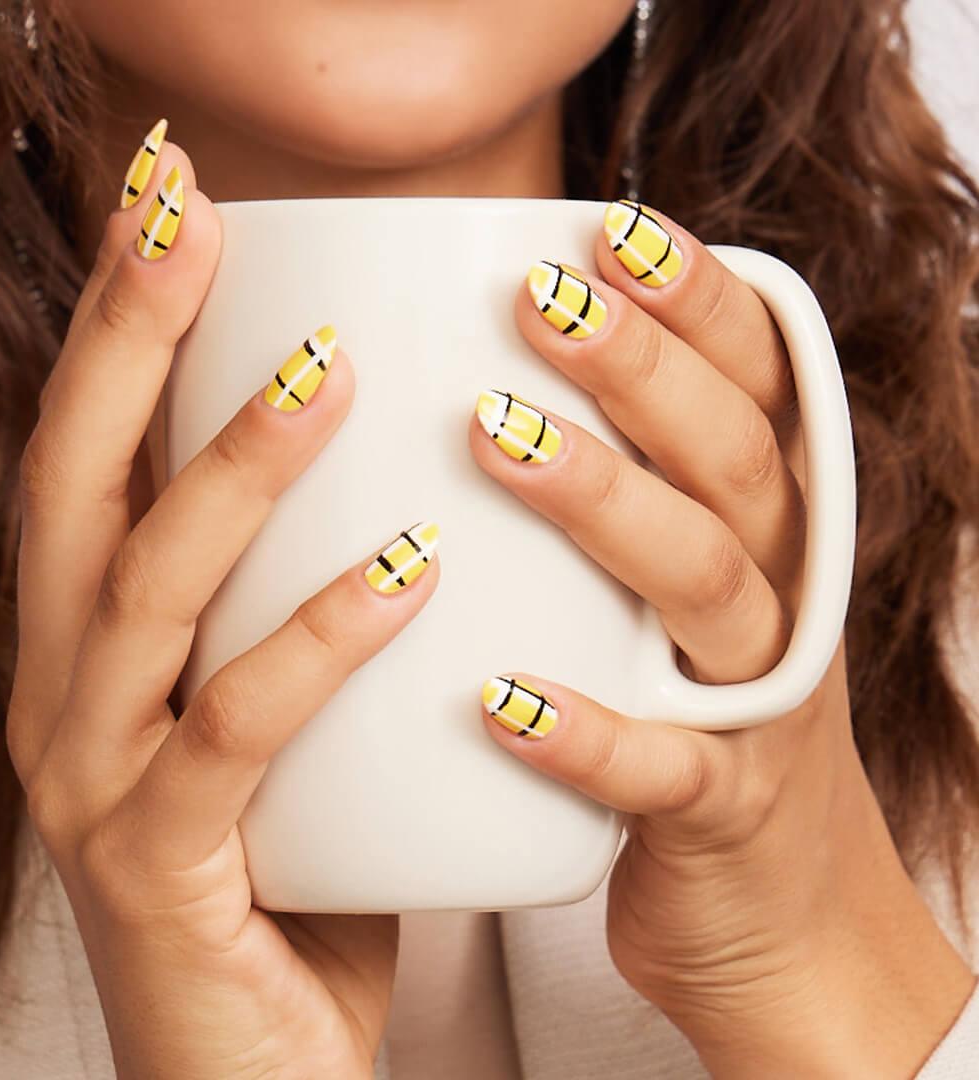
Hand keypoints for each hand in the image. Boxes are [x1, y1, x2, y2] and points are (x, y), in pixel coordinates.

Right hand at [6, 144, 438, 1079]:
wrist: (260, 1070)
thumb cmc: (293, 871)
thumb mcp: (290, 716)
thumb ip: (307, 607)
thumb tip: (409, 484)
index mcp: (91, 647)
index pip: (90, 453)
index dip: (118, 321)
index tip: (174, 206)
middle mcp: (63, 694)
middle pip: (80, 484)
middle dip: (132, 340)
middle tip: (197, 219)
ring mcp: (92, 781)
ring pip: (147, 592)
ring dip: (229, 469)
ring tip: (325, 373)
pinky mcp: (156, 867)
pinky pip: (240, 731)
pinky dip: (319, 640)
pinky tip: (405, 566)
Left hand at [471, 204, 975, 1077]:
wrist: (771, 916)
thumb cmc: (684, 720)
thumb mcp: (671, 594)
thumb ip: (619, 495)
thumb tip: (467, 380)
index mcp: (771, 529)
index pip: (759, 385)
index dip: (697, 302)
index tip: (607, 228)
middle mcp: (783, 596)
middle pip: (733, 459)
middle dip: (644, 370)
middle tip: (542, 297)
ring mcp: (759, 704)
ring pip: (706, 584)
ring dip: (608, 506)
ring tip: (498, 441)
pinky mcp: (719, 813)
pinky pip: (660, 769)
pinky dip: (586, 734)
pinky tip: (500, 699)